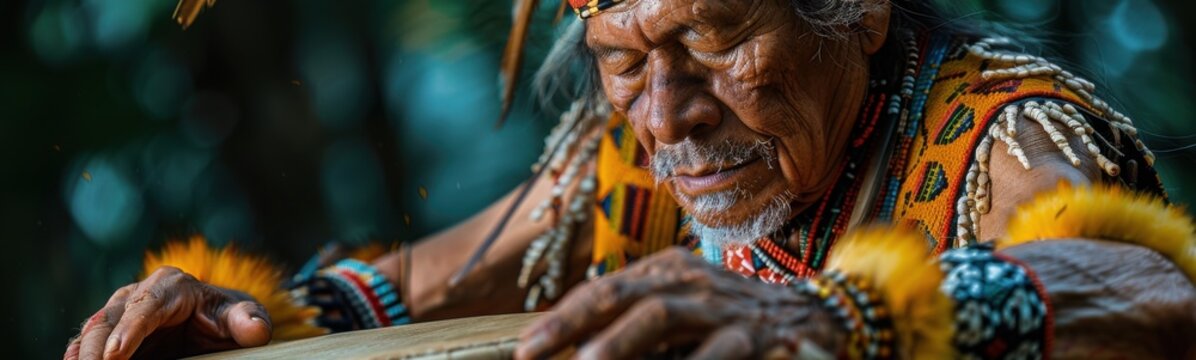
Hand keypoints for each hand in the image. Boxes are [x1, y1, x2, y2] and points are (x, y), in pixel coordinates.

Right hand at [64, 266, 271, 359]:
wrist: (215, 324)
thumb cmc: (229, 317)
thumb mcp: (242, 317)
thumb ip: (248, 320)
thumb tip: (257, 329)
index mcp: (172, 285)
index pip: (147, 306)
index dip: (131, 330)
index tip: (117, 354)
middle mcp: (139, 295)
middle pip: (111, 319)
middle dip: (97, 347)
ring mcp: (121, 314)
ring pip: (95, 331)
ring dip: (83, 352)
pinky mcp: (112, 334)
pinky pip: (89, 344)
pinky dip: (79, 355)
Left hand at [514, 247, 845, 358]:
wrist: (823, 320)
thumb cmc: (736, 323)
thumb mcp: (685, 315)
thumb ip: (638, 329)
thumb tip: (575, 352)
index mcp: (669, 272)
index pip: (604, 291)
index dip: (561, 317)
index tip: (523, 349)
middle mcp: (692, 281)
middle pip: (622, 295)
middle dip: (572, 323)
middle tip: (531, 353)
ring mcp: (724, 306)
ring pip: (663, 316)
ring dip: (621, 342)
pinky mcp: (758, 335)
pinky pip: (721, 351)